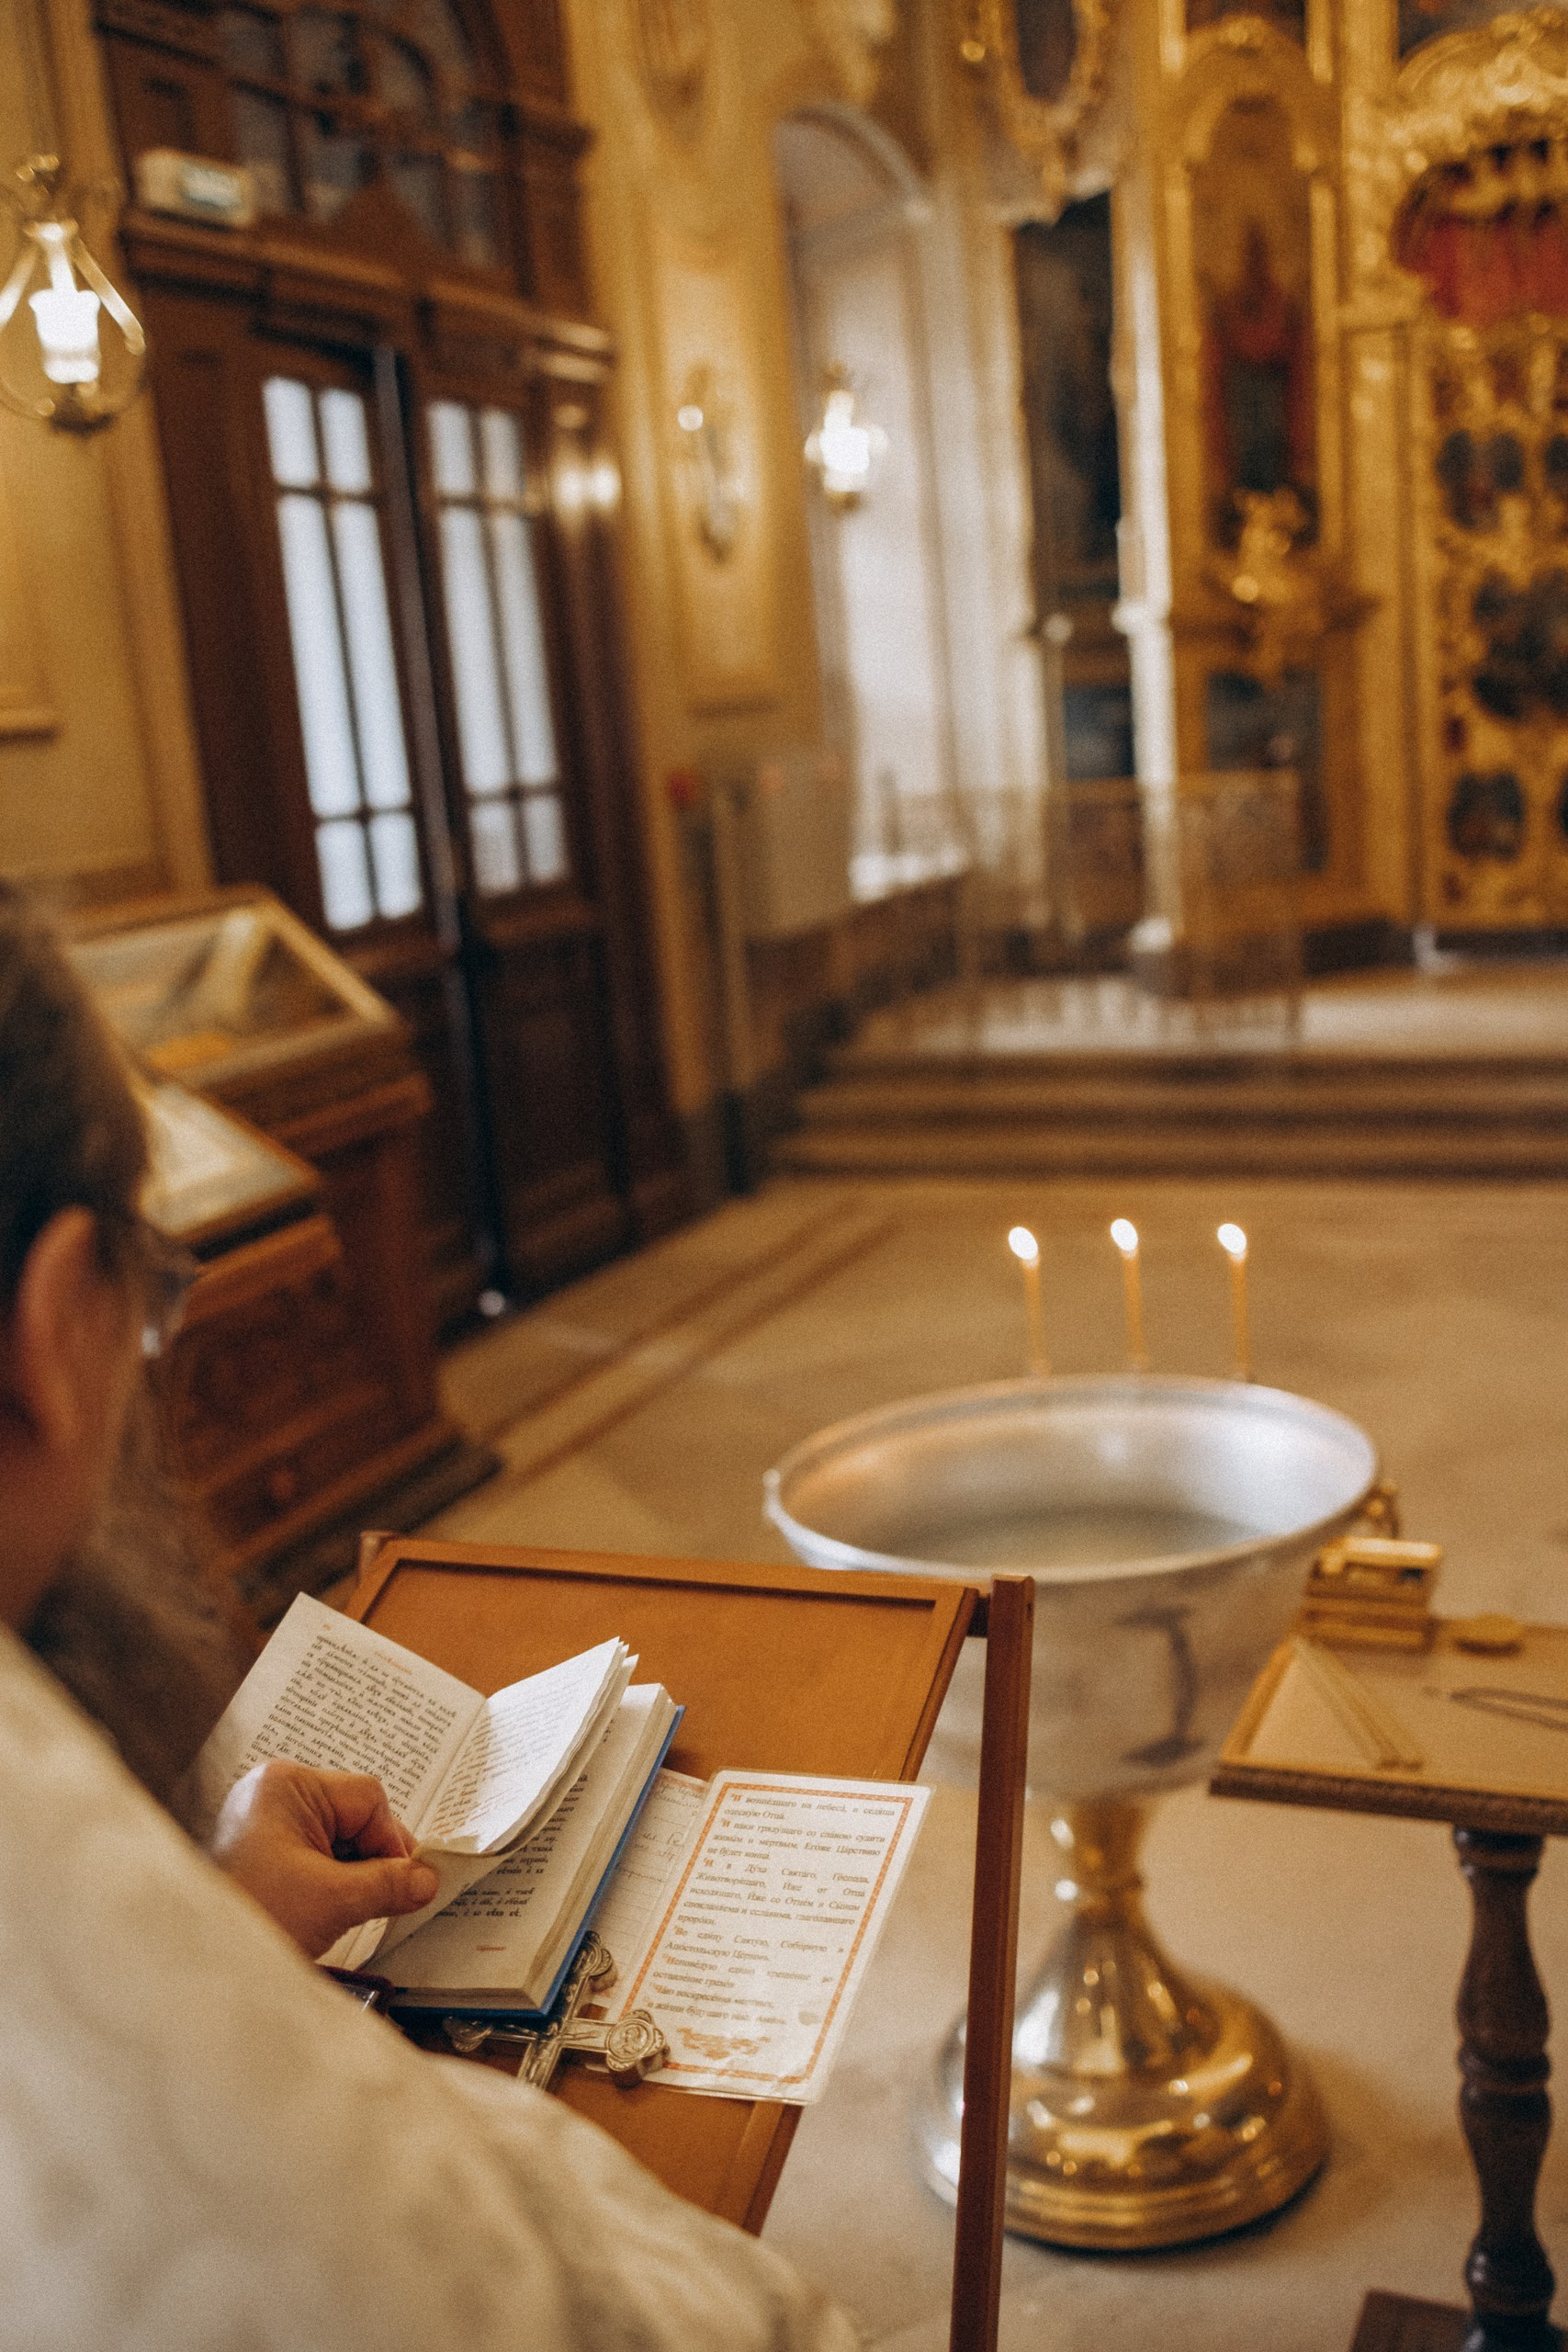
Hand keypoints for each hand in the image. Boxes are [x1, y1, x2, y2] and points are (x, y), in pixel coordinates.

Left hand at [208, 1759, 439, 1958]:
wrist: (195, 1966)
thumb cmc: (254, 1917)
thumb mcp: (334, 1900)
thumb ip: (389, 1884)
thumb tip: (429, 1879)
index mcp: (287, 1785)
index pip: (367, 1799)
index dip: (392, 1842)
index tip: (406, 1884)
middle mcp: (273, 1794)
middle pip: (353, 1819)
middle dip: (369, 1862)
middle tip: (380, 1901)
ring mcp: (263, 1822)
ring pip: (335, 1842)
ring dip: (350, 1876)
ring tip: (342, 1911)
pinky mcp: (259, 1852)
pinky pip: (313, 1858)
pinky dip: (328, 1884)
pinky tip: (323, 1912)